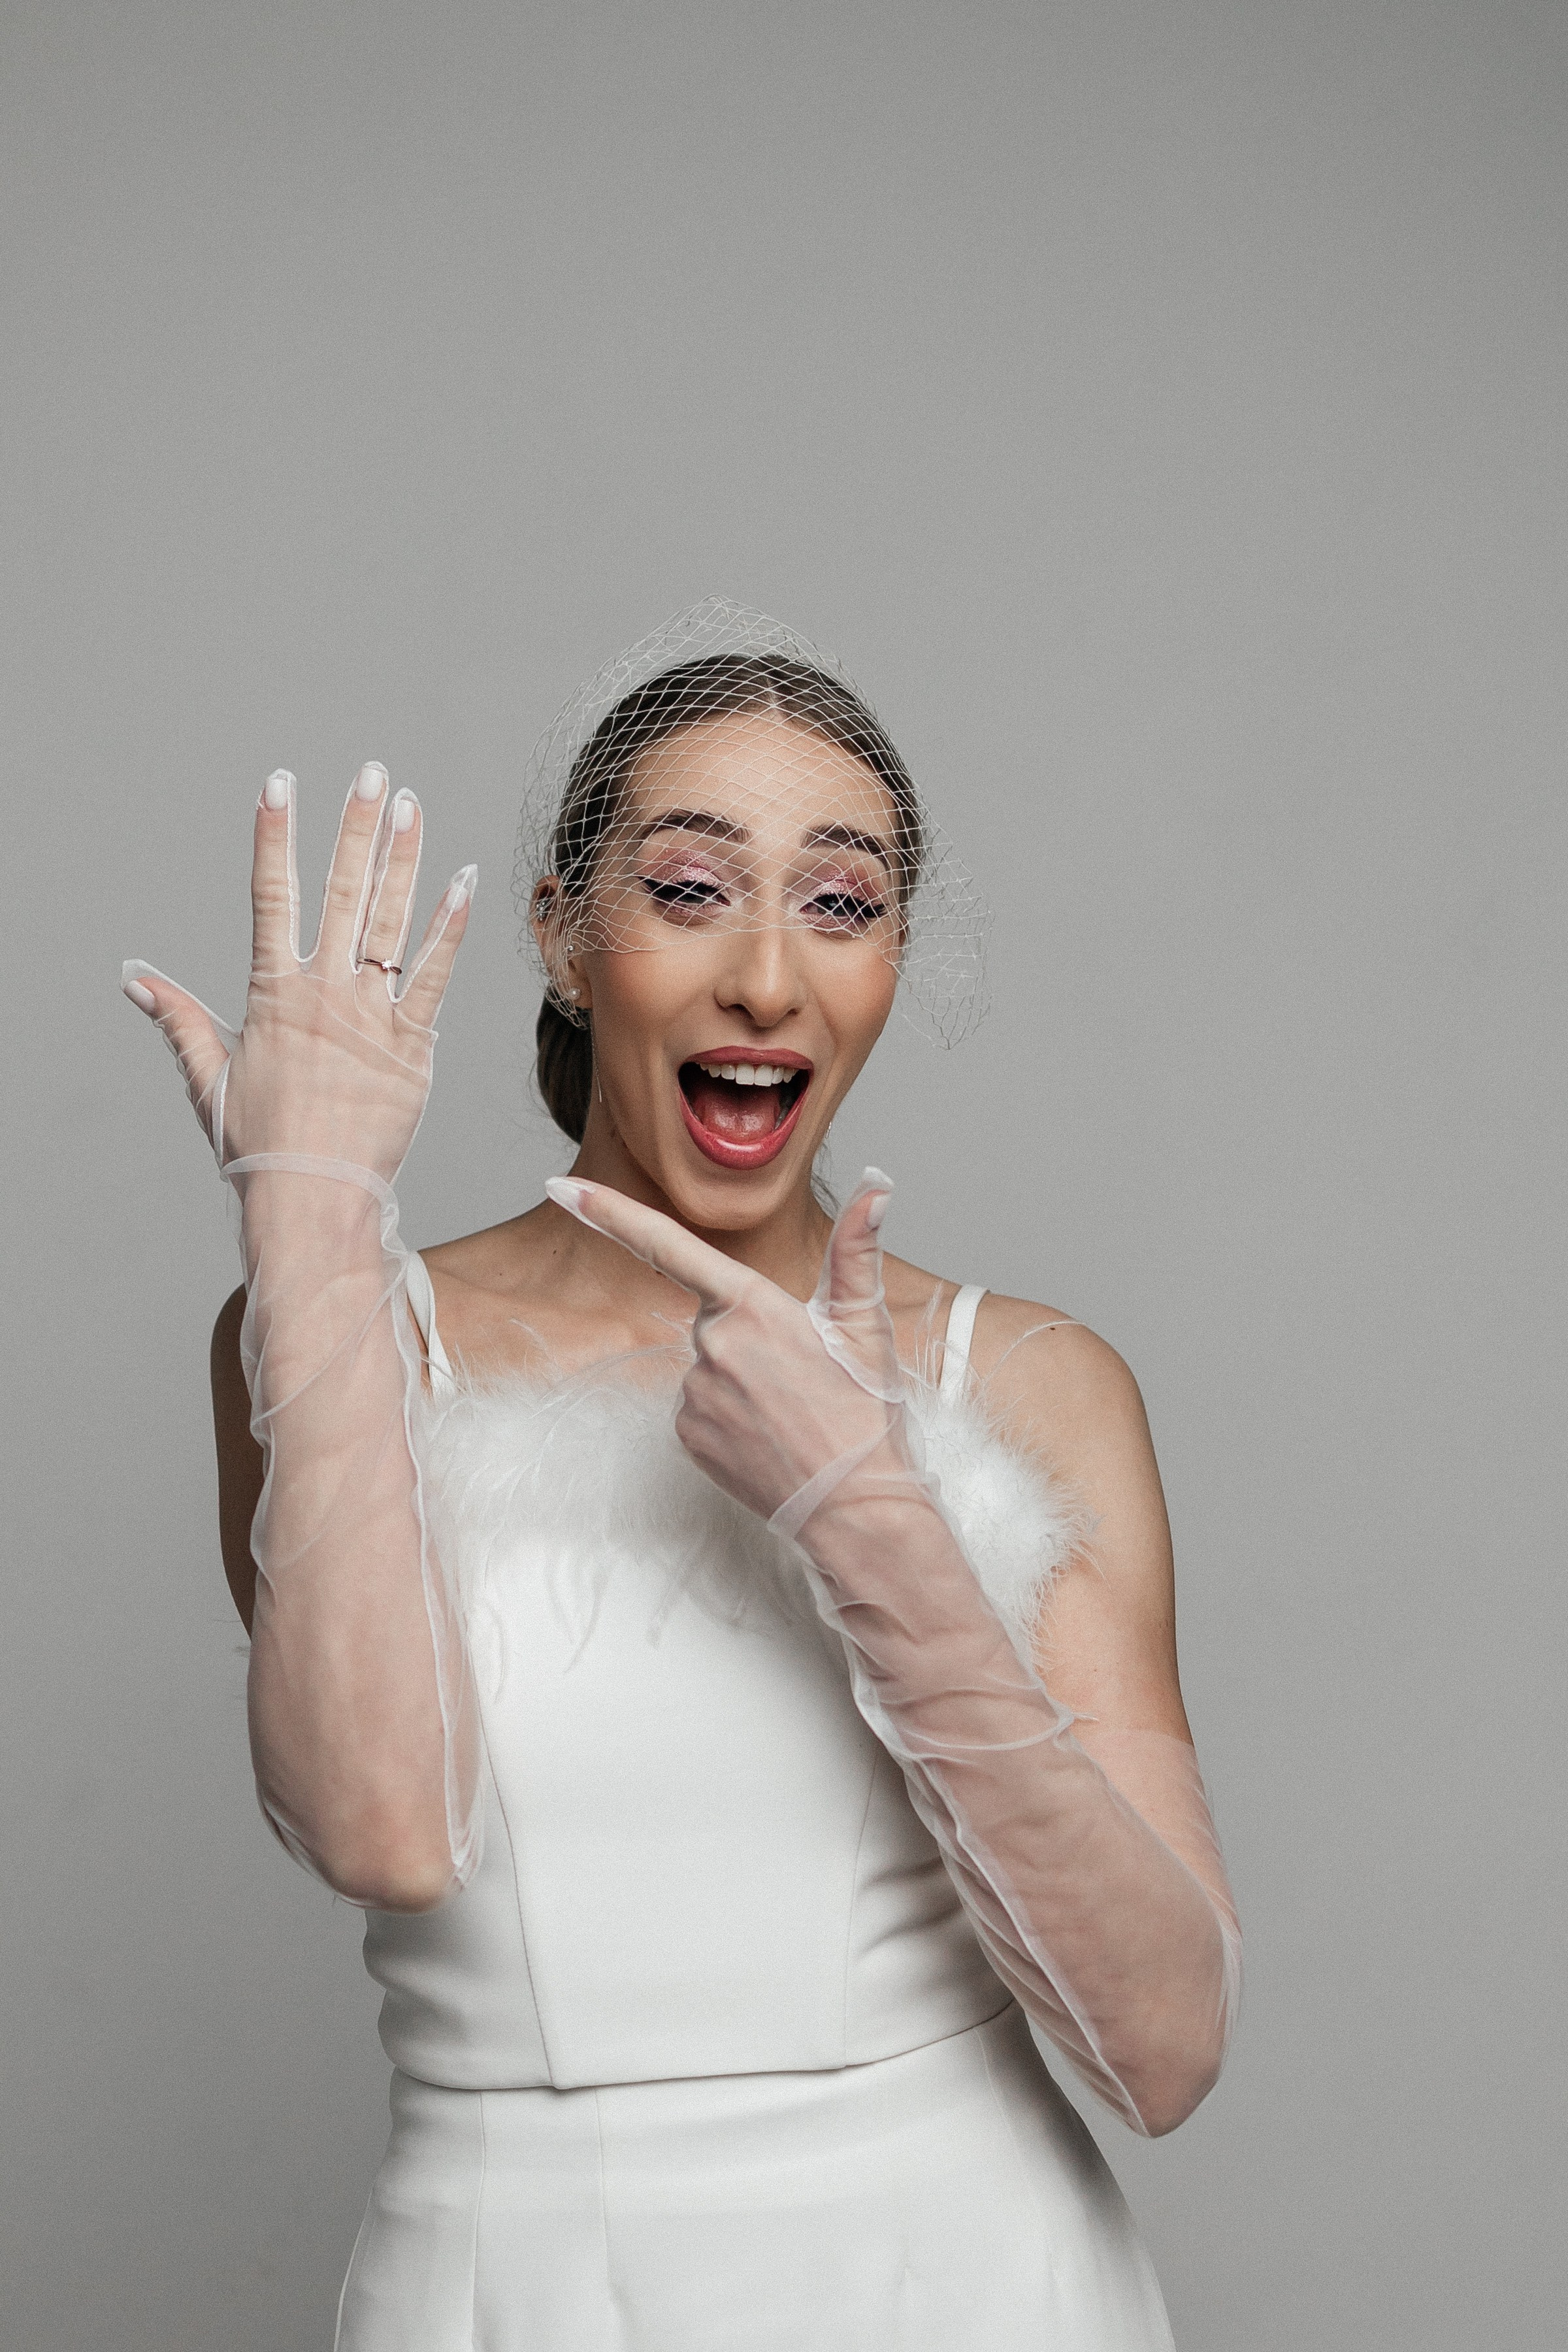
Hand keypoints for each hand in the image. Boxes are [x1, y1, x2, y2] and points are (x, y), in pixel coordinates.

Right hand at [123, 765, 474, 1181]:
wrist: (310, 1198)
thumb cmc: (256, 1144)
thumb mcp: (207, 1076)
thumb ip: (178, 1018)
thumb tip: (133, 977)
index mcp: (272, 994)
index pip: (271, 896)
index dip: (275, 836)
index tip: (279, 784)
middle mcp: (323, 994)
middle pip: (339, 893)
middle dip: (354, 828)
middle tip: (370, 773)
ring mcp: (371, 1017)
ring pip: (389, 923)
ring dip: (402, 859)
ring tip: (411, 806)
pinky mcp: (412, 1048)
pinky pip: (435, 978)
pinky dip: (450, 930)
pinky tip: (465, 884)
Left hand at [545, 1168, 906, 1524]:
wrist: (856, 1508)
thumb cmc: (866, 1413)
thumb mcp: (865, 1323)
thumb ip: (857, 1247)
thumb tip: (876, 1182)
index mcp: (752, 1305)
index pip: (667, 1244)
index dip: (609, 1212)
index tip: (560, 1188)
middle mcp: (711, 1344)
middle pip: (714, 1318)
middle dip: (753, 1337)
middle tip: (804, 1377)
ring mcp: (693, 1394)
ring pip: (708, 1365)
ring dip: (744, 1380)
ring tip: (792, 1412)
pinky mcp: (685, 1435)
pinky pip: (698, 1407)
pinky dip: (729, 1415)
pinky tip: (766, 1435)